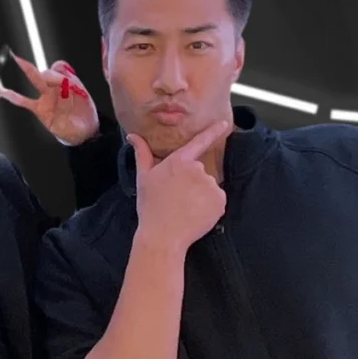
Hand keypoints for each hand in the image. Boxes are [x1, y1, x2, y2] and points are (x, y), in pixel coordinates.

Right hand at [0, 50, 98, 145]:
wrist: (83, 132)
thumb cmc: (85, 114)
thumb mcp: (85, 99)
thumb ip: (75, 88)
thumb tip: (65, 80)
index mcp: (68, 81)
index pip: (59, 68)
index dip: (59, 73)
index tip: (65, 83)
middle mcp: (56, 86)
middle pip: (46, 71)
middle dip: (42, 69)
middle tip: (28, 65)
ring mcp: (46, 96)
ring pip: (35, 79)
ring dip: (27, 70)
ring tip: (17, 61)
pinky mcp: (39, 109)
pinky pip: (24, 101)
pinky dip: (12, 96)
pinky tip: (1, 89)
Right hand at [129, 120, 228, 252]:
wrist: (163, 235)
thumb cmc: (150, 206)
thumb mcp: (143, 178)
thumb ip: (142, 154)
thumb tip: (133, 136)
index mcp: (178, 161)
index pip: (199, 142)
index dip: (212, 131)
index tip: (225, 123)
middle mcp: (197, 169)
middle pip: (199, 171)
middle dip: (191, 182)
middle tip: (176, 198)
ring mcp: (210, 185)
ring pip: (208, 186)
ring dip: (200, 195)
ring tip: (185, 208)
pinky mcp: (220, 200)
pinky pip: (216, 200)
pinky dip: (209, 206)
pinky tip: (195, 214)